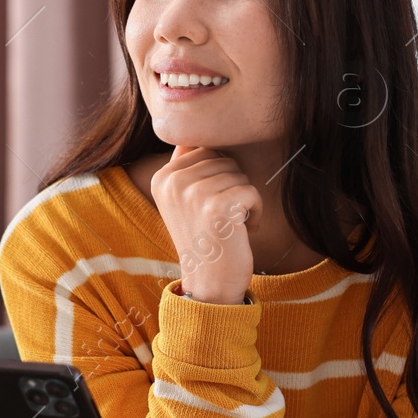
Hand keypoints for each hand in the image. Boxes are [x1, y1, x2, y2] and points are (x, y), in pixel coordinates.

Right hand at [151, 145, 261, 304]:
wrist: (209, 285)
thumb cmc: (206, 240)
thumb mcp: (185, 200)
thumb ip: (189, 166)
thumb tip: (201, 132)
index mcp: (162, 177)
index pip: (204, 149)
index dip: (218, 176)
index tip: (208, 207)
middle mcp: (172, 182)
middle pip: (223, 159)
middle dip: (232, 186)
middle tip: (221, 218)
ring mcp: (193, 193)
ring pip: (239, 174)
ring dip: (244, 201)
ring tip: (229, 226)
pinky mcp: (217, 206)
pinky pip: (251, 191)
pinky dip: (256, 212)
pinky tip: (242, 232)